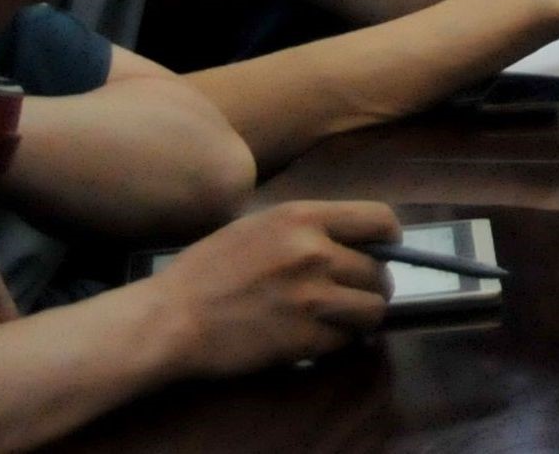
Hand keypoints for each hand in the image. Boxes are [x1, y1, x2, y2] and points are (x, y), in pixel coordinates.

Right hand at [144, 203, 397, 376]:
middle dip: (371, 284)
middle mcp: (316, 253)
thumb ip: (308, 230)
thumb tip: (353, 241)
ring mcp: (312, 297)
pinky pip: (346, 340)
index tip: (385, 250)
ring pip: (373, 308)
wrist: (170, 319)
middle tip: (352, 295)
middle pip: (380, 270)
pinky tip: (316, 337)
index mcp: (304, 218)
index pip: (379, 219)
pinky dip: (338, 341)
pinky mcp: (304, 337)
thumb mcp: (259, 227)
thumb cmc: (206, 271)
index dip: (389, 238)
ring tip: (341, 318)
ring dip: (362, 316)